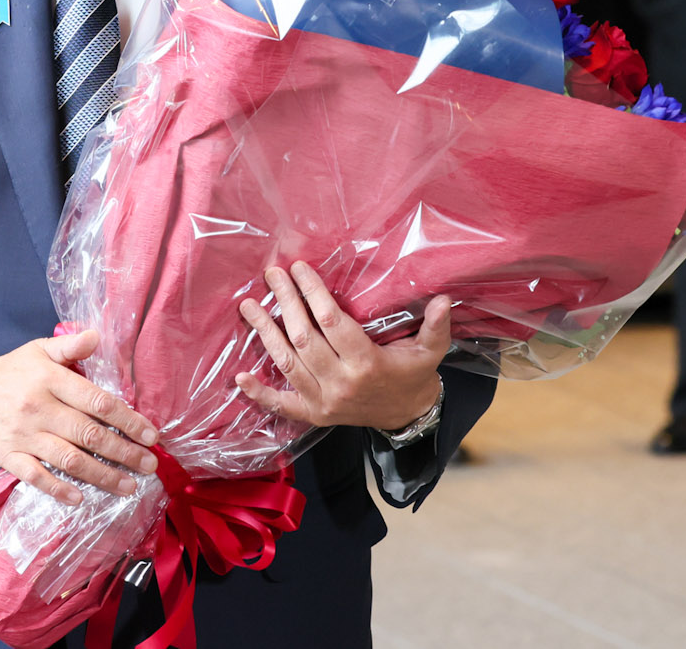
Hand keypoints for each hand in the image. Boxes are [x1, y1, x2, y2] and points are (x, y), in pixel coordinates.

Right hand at [0, 329, 160, 506]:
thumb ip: (70, 346)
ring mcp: (23, 435)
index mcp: (50, 379)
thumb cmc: (10, 371)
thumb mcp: (39, 350)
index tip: (151, 434)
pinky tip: (80, 499)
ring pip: (69, 459)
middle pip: (89, 434)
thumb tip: (98, 336)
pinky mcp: (8, 456)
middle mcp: (39, 408)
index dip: (128, 419)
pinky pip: (36, 477)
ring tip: (129, 486)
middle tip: (149, 465)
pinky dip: (58, 489)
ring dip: (102, 475)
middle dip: (124, 452)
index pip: (97, 401)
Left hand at [233, 261, 451, 432]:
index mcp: (367, 363)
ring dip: (265, 333)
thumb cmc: (414, 375)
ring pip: (287, 363)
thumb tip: (444, 299)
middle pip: (304, 338)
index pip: (331, 321)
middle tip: (271, 275)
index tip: (298, 269)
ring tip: (248, 306)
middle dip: (285, 303)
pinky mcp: (315, 416)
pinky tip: (240, 377)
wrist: (408, 417)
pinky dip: (260, 393)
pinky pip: (282, 405)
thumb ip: (436, 326)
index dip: (312, 292)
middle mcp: (342, 383)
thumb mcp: (430, 351)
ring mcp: (325, 402)